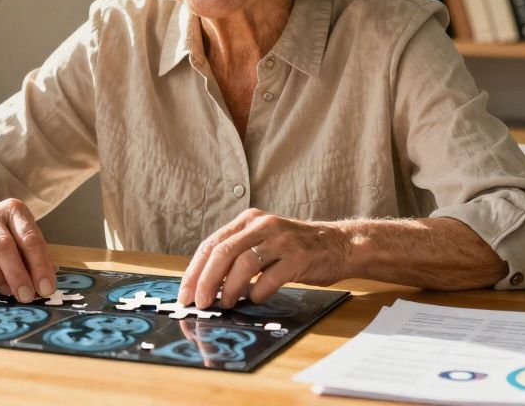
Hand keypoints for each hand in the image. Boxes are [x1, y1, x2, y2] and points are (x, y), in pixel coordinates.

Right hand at [0, 198, 55, 303]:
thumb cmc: (6, 235)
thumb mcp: (24, 239)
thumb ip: (35, 260)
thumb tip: (43, 289)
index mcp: (14, 210)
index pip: (29, 238)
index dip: (39, 266)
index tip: (45, 289)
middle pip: (2, 246)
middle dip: (16, 275)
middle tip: (25, 296)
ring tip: (6, 290)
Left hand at [177, 208, 352, 308]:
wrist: (339, 244)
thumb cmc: (295, 248)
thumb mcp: (262, 241)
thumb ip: (237, 255)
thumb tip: (205, 285)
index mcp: (248, 221)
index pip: (211, 244)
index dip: (194, 271)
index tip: (185, 294)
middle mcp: (262, 225)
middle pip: (223, 252)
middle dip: (206, 281)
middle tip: (199, 303)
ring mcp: (281, 240)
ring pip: (244, 263)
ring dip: (230, 288)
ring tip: (225, 303)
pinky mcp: (299, 257)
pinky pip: (271, 277)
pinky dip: (258, 292)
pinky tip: (255, 298)